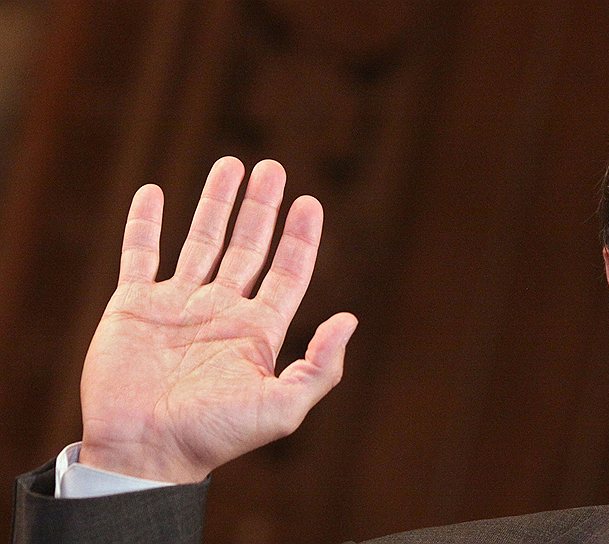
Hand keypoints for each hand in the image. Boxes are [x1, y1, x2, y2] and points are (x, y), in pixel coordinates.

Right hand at [78, 157, 356, 482]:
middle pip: (247, 246)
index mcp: (258, 331)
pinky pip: (139, 255)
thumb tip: (350, 319)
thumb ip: (319, 367)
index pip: (287, 272)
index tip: (310, 202)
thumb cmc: (215, 437)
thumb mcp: (281, 408)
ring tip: (230, 164)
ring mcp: (177, 305)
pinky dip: (144, 224)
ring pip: (199, 241)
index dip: (300, 237)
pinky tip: (153, 192)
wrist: (145, 453)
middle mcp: (221, 311)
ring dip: (214, 203)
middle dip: (261, 208)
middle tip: (272, 168)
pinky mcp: (133, 307)